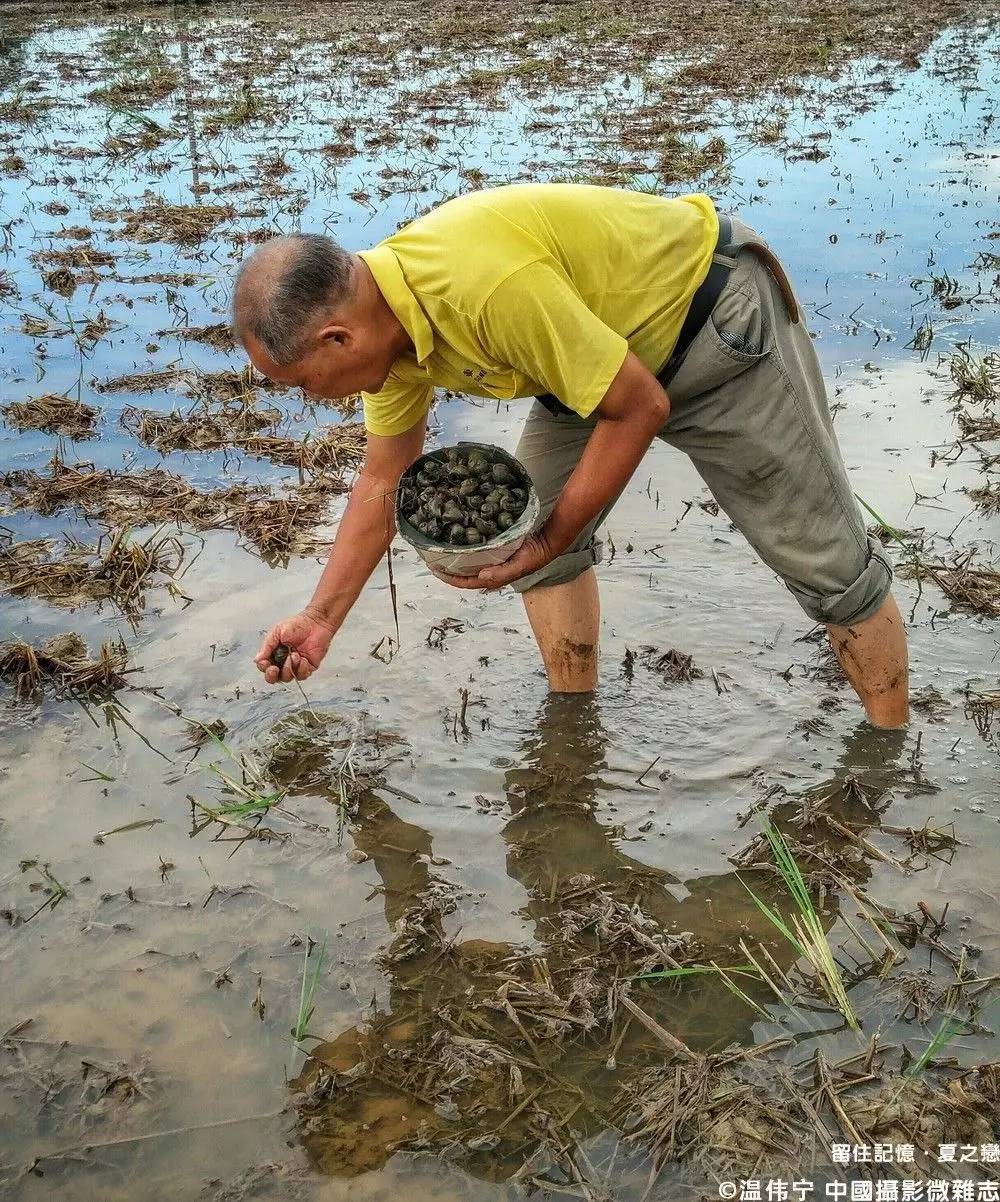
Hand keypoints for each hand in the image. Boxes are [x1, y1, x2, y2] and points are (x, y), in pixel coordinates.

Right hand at [254, 608, 335, 683]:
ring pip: (287, 678)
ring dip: (289, 669)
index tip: (266, 663)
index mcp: (274, 653)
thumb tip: (258, 659)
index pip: (265, 667)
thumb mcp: (277, 631)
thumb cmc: (298, 624)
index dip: (264, 668)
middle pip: (274, 677)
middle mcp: (284, 661)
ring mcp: (296, 665)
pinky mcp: (308, 667)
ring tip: (295, 655)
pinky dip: (302, 669)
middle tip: (275, 668)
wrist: (316, 622)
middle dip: (273, 675)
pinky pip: (302, 675)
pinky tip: (303, 659)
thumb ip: (267, 646)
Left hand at [430, 533, 555, 590]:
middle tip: (433, 561)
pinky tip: (458, 545)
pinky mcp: (494, 556)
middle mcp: (490, 574)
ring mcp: (492, 565)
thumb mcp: (518, 565)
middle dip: (448, 572)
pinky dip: (465, 553)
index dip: (450, 579)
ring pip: (468, 567)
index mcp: (493, 579)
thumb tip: (481, 576)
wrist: (545, 544)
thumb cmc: (533, 556)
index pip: (466, 583)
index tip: (436, 569)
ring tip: (441, 554)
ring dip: (455, 563)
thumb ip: (501, 573)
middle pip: (464, 577)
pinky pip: (475, 557)